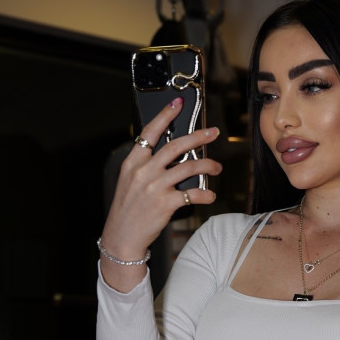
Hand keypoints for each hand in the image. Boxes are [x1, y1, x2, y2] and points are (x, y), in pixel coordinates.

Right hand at [99, 98, 221, 289]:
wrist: (122, 236)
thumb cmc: (128, 209)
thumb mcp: (130, 181)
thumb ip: (146, 165)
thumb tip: (171, 153)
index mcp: (133, 162)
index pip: (150, 132)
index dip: (165, 115)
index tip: (178, 103)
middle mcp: (144, 171)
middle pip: (176, 146)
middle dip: (198, 136)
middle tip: (213, 133)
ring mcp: (155, 187)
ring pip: (188, 167)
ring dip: (208, 165)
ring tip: (217, 167)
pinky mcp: (166, 203)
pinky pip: (192, 194)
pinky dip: (204, 194)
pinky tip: (210, 195)